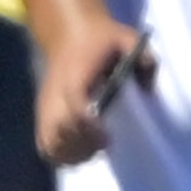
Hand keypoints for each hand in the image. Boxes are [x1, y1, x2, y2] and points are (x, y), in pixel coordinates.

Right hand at [36, 16, 148, 168]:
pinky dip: (60, 155)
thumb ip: (143, 59)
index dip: (90, 128)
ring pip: (50, 143)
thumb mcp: (127, 38)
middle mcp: (55, 94)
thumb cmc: (101, 40)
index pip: (76, 107)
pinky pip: (45, 145)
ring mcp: (46, 108)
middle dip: (84, 145)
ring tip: (93, 149)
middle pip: (61, 131)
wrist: (68, 35)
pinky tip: (79, 151)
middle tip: (105, 143)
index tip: (109, 137)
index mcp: (75, 76)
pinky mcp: (42, 116)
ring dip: (72, 153)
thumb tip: (149, 91)